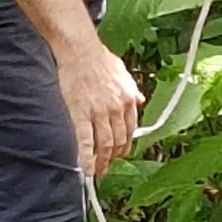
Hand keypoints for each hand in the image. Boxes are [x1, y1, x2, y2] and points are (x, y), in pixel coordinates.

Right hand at [57, 41, 144, 176]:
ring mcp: (99, 113)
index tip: (121, 152)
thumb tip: (141, 100)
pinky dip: (87, 158)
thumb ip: (132, 89)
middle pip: (119, 140)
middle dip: (114, 157)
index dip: (126, 144)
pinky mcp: (80, 114)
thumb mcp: (123, 72)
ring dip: (103, 162)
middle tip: (109, 166)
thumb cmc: (99, 58)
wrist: (80, 49)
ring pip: (105, 145)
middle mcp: (117, 109)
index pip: (130, 129)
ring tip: (99, 172)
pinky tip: (87, 169)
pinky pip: (86, 141)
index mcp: (128, 99)